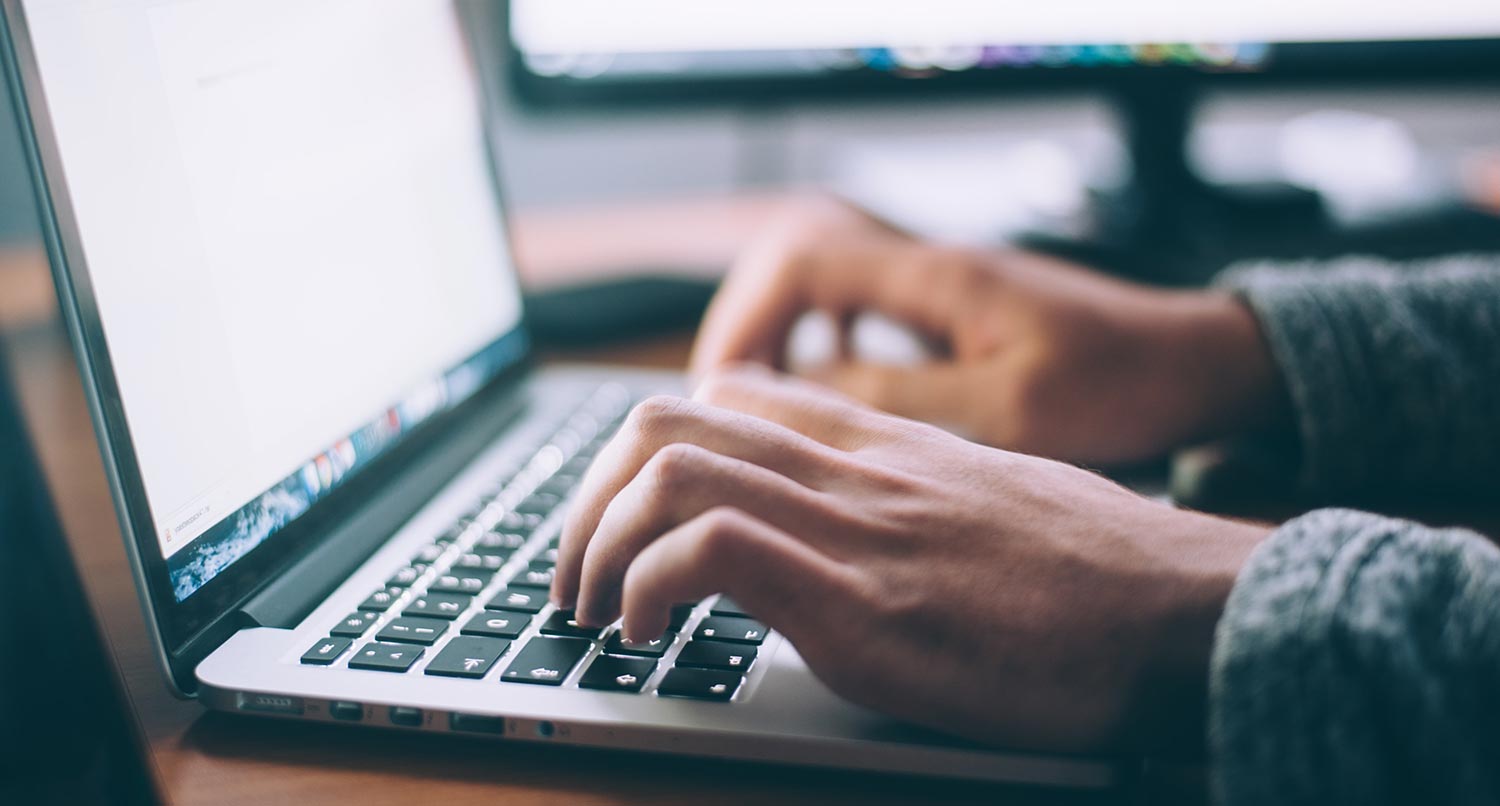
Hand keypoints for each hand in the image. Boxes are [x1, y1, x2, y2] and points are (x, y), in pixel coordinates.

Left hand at [552, 367, 1269, 753]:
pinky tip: (647, 636)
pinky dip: (647, 587)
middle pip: (667, 419)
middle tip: (576, 572)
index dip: (646, 451)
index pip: (727, 394)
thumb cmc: (1102, 574)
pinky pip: (711, 550)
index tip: (625, 519)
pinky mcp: (864, 604)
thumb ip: (908, 497)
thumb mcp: (990, 504)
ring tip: (593, 610)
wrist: (1190, 611)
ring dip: (595, 543)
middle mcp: (855, 468)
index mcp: (882, 444)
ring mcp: (856, 528)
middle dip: (588, 498)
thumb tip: (851, 532)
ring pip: (668, 468)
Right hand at [691, 196, 1287, 464]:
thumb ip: (899, 399)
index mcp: (936, 277)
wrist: (1195, 363)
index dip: (746, 319)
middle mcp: (929, 267)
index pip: (801, 260)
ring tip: (761, 407)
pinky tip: (830, 397)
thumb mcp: (1007, 410)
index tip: (723, 388)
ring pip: (825, 288)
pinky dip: (827, 347)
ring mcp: (941, 286)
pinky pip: (863, 313)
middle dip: (748, 329)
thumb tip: (799, 396)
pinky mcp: (955, 313)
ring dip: (783, 338)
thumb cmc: (1120, 384)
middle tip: (725, 404)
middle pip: (796, 264)